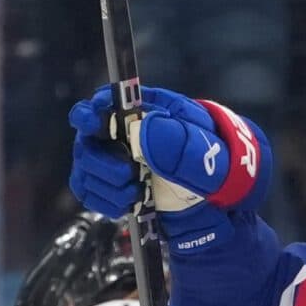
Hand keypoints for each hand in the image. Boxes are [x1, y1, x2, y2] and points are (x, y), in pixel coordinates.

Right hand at [67, 85, 270, 218]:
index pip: (106, 102)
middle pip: (87, 140)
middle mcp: (124, 133)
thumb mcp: (206, 152)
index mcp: (146, 111)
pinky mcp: (112, 187)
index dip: (92, 112)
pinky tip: (128, 204)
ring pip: (85, 169)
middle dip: (101, 162)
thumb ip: (179, 141)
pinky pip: (91, 193)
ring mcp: (115, 161)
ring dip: (106, 186)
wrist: (220, 201)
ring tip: (135, 193)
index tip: (93, 123)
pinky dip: (105, 202)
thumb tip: (144, 129)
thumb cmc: (215, 166)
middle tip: (127, 174)